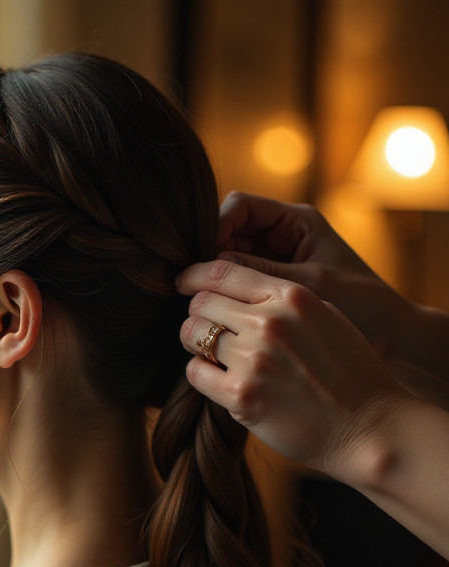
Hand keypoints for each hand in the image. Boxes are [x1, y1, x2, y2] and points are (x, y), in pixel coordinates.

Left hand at [176, 259, 411, 479]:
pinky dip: (201, 374)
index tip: (184, 283)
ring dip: (195, 343)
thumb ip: (284, 300)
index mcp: (291, 296)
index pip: (222, 271)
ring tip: (212, 355)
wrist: (370, 428)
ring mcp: (253, 360)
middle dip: (198, 314)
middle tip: (205, 329)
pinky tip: (218, 379)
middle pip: (201, 302)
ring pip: (191, 334)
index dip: (195, 276)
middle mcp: (269, 323)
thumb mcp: (327, 316)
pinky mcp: (240, 396)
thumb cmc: (351, 373)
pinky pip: (195, 372)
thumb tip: (240, 292)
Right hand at [217, 191, 411, 359]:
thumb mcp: (308, 285)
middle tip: (199, 284)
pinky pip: (238, 283)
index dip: (217, 225)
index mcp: (296, 221)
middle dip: (211, 254)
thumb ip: (258, 272)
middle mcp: (282, 236)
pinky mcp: (271, 288)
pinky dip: (227, 294)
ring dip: (216, 277)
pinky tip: (221, 310)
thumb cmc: (362, 304)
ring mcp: (275, 262)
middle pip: (228, 232)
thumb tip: (208, 268)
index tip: (207, 257)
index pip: (240, 207)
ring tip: (207, 300)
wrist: (391, 335)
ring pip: (228, 259)